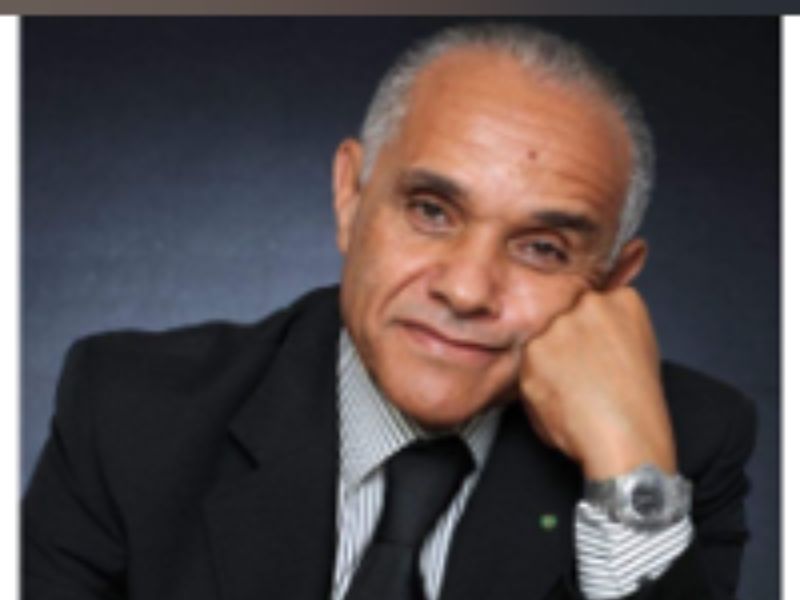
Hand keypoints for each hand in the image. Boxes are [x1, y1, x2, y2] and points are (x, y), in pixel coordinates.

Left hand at [519, 287, 675, 479]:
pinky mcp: (534, 350)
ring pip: (545, 341)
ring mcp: (559, 326)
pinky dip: (537, 384)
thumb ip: (613, 330)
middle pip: (566, 318)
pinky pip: (529, 366)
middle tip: (583, 373)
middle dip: (568, 343)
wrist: (625, 438)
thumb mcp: (641, 351)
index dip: (592, 332)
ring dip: (550, 363)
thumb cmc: (636, 406)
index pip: (595, 303)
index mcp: (623, 301)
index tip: (595, 349)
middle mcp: (589, 305)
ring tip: (574, 391)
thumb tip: (593, 331)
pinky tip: (560, 399)